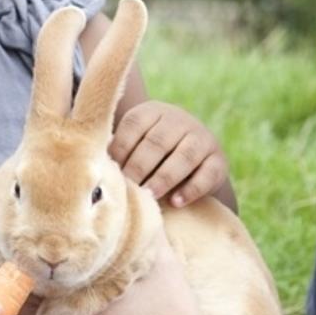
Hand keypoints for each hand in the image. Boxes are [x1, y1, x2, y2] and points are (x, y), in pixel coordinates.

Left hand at [24, 241, 223, 314]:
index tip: (15, 232)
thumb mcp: (162, 267)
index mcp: (71, 306)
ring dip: (27, 300)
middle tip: (20, 249)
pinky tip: (58, 308)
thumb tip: (132, 194)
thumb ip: (141, 229)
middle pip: (15, 301)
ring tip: (34, 275)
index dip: (13, 252)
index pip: (19, 277)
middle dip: (16, 275)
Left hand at [110, 100, 228, 207]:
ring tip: (149, 195)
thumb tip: (96, 171)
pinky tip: (175, 201)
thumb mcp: (136, 144)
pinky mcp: (219, 160)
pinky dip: (191, 189)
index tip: (108, 172)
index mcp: (153, 112)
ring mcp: (202, 138)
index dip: (120, 149)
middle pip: (158, 142)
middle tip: (127, 187)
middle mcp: (180, 120)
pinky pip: (206, 174)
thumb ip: (119, 152)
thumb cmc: (151, 155)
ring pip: (184, 156)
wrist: (194, 159)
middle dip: (140, 167)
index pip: (134, 125)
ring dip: (164, 178)